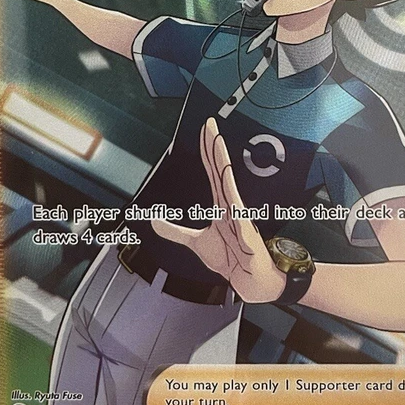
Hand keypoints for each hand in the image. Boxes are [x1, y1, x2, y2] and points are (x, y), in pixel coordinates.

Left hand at [151, 117, 285, 304]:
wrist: (251, 281)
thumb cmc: (233, 258)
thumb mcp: (195, 242)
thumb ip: (174, 231)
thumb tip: (153, 220)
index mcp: (222, 205)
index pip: (213, 171)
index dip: (208, 150)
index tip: (205, 130)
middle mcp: (231, 205)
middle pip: (221, 169)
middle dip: (215, 146)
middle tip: (211, 124)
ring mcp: (240, 217)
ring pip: (229, 185)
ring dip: (224, 164)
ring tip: (219, 145)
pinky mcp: (246, 234)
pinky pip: (240, 215)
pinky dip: (234, 201)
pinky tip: (229, 185)